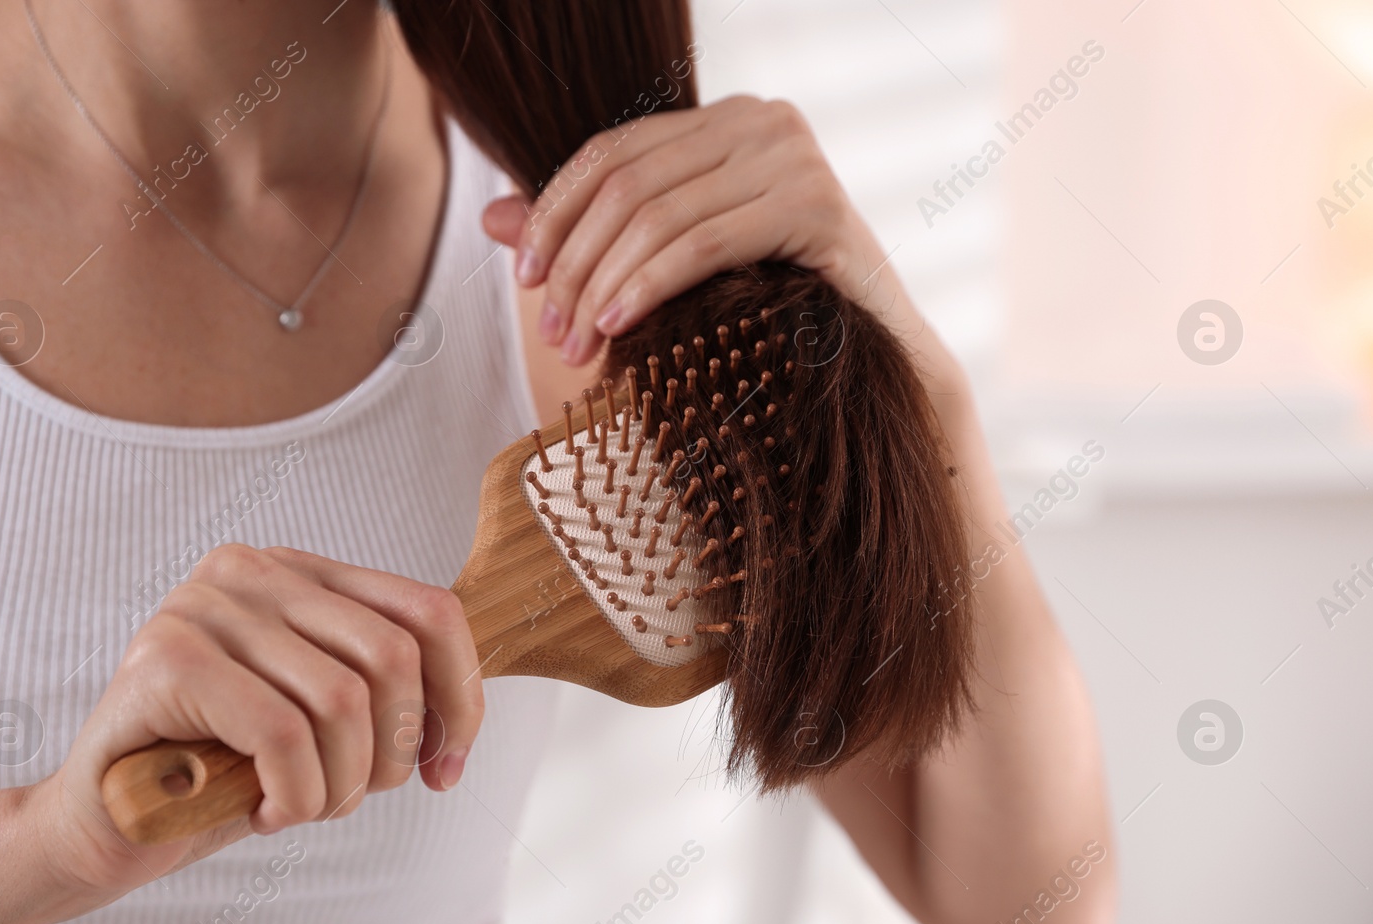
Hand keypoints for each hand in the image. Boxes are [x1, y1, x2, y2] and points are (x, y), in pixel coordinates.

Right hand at [22, 544, 483, 900]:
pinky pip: (282, 734)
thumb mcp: (323, 721)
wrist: (103, 825)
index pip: (430, 612)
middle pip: (394, 656)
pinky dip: (294, 794)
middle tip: (350, 798)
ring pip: (342, 701)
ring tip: (298, 807)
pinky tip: (263, 812)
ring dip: (338, 785)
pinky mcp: (167, 658)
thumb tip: (464, 712)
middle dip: (393, 752)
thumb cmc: (225, 772)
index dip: (462, 698)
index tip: (446, 768)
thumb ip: (383, 690)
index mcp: (301, 572)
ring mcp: (205, 606)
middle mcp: (253, 569)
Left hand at [482, 94, 891, 367]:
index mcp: (725, 120)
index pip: (613, 151)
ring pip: (659, 214)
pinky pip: (704, 242)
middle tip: (549, 332)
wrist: (880, 355)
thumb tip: (492, 217)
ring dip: (601, 284)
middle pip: (628, 184)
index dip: (554, 209)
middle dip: (574, 261)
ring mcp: (794, 158)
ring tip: (574, 345)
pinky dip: (649, 285)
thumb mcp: (671, 264)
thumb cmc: (771, 309)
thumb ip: (591, 235)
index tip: (522, 276)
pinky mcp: (817, 206)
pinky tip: (618, 326)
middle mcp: (761, 121)